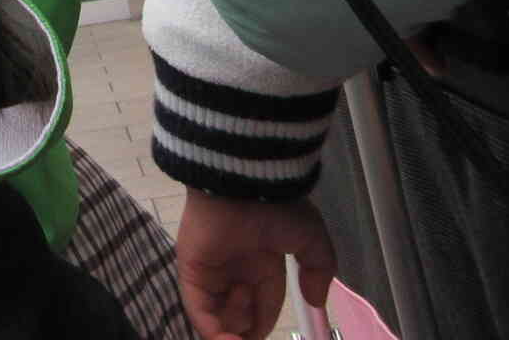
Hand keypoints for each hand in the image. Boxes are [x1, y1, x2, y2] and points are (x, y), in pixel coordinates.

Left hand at [175, 190, 335, 339]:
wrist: (244, 184)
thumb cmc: (278, 209)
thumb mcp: (310, 239)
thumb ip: (317, 270)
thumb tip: (317, 300)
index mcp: (262, 264)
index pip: (262, 309)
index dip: (263, 327)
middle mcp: (235, 271)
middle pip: (237, 316)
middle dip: (245, 334)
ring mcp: (211, 271)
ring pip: (218, 317)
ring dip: (231, 335)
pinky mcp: (191, 271)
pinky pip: (199, 309)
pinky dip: (212, 332)